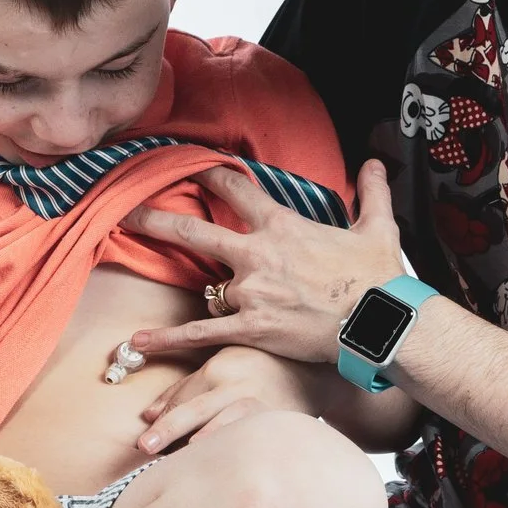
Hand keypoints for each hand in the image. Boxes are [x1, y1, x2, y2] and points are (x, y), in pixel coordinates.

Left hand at [124, 160, 408, 364]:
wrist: (382, 323)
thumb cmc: (380, 278)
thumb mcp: (379, 228)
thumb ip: (373, 191)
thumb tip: (376, 162)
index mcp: (282, 227)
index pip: (236, 189)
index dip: (209, 174)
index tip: (189, 165)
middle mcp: (258, 256)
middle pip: (193, 233)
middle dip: (154, 219)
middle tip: (125, 210)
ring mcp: (251, 293)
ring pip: (205, 289)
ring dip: (192, 291)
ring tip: (149, 293)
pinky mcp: (251, 328)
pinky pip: (201, 333)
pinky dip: (168, 340)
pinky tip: (137, 344)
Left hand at [134, 345, 325, 454]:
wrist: (315, 374)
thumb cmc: (259, 370)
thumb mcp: (222, 367)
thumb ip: (184, 389)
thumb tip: (149, 414)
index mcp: (221, 368)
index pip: (185, 397)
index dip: (163, 419)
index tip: (143, 439)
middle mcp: (239, 384)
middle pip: (198, 408)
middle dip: (170, 428)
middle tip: (145, 446)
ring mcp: (261, 404)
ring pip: (226, 423)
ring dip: (204, 441)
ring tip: (184, 458)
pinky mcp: (278, 421)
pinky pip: (252, 437)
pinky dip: (236, 449)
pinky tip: (224, 464)